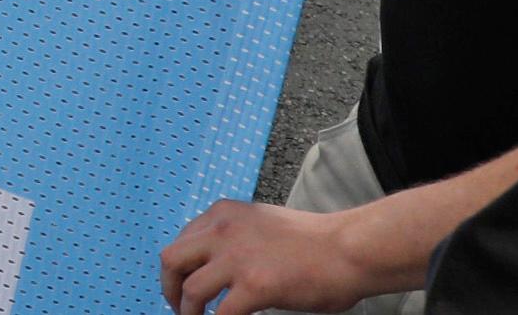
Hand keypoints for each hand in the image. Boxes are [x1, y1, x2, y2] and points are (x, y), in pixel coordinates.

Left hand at [158, 196, 415, 314]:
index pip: (182, 240)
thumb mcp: (261, 224)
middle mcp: (223, 229)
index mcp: (224, 213)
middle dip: (169, 287)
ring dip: (188, 312)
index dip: (179, 267)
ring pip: (190, 290)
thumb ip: (234, 238)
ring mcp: (237, 257)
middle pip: (172, 260)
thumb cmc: (314, 242)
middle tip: (179, 307)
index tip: (182, 285)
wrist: (348, 249)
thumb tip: (213, 266)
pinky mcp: (254, 285)